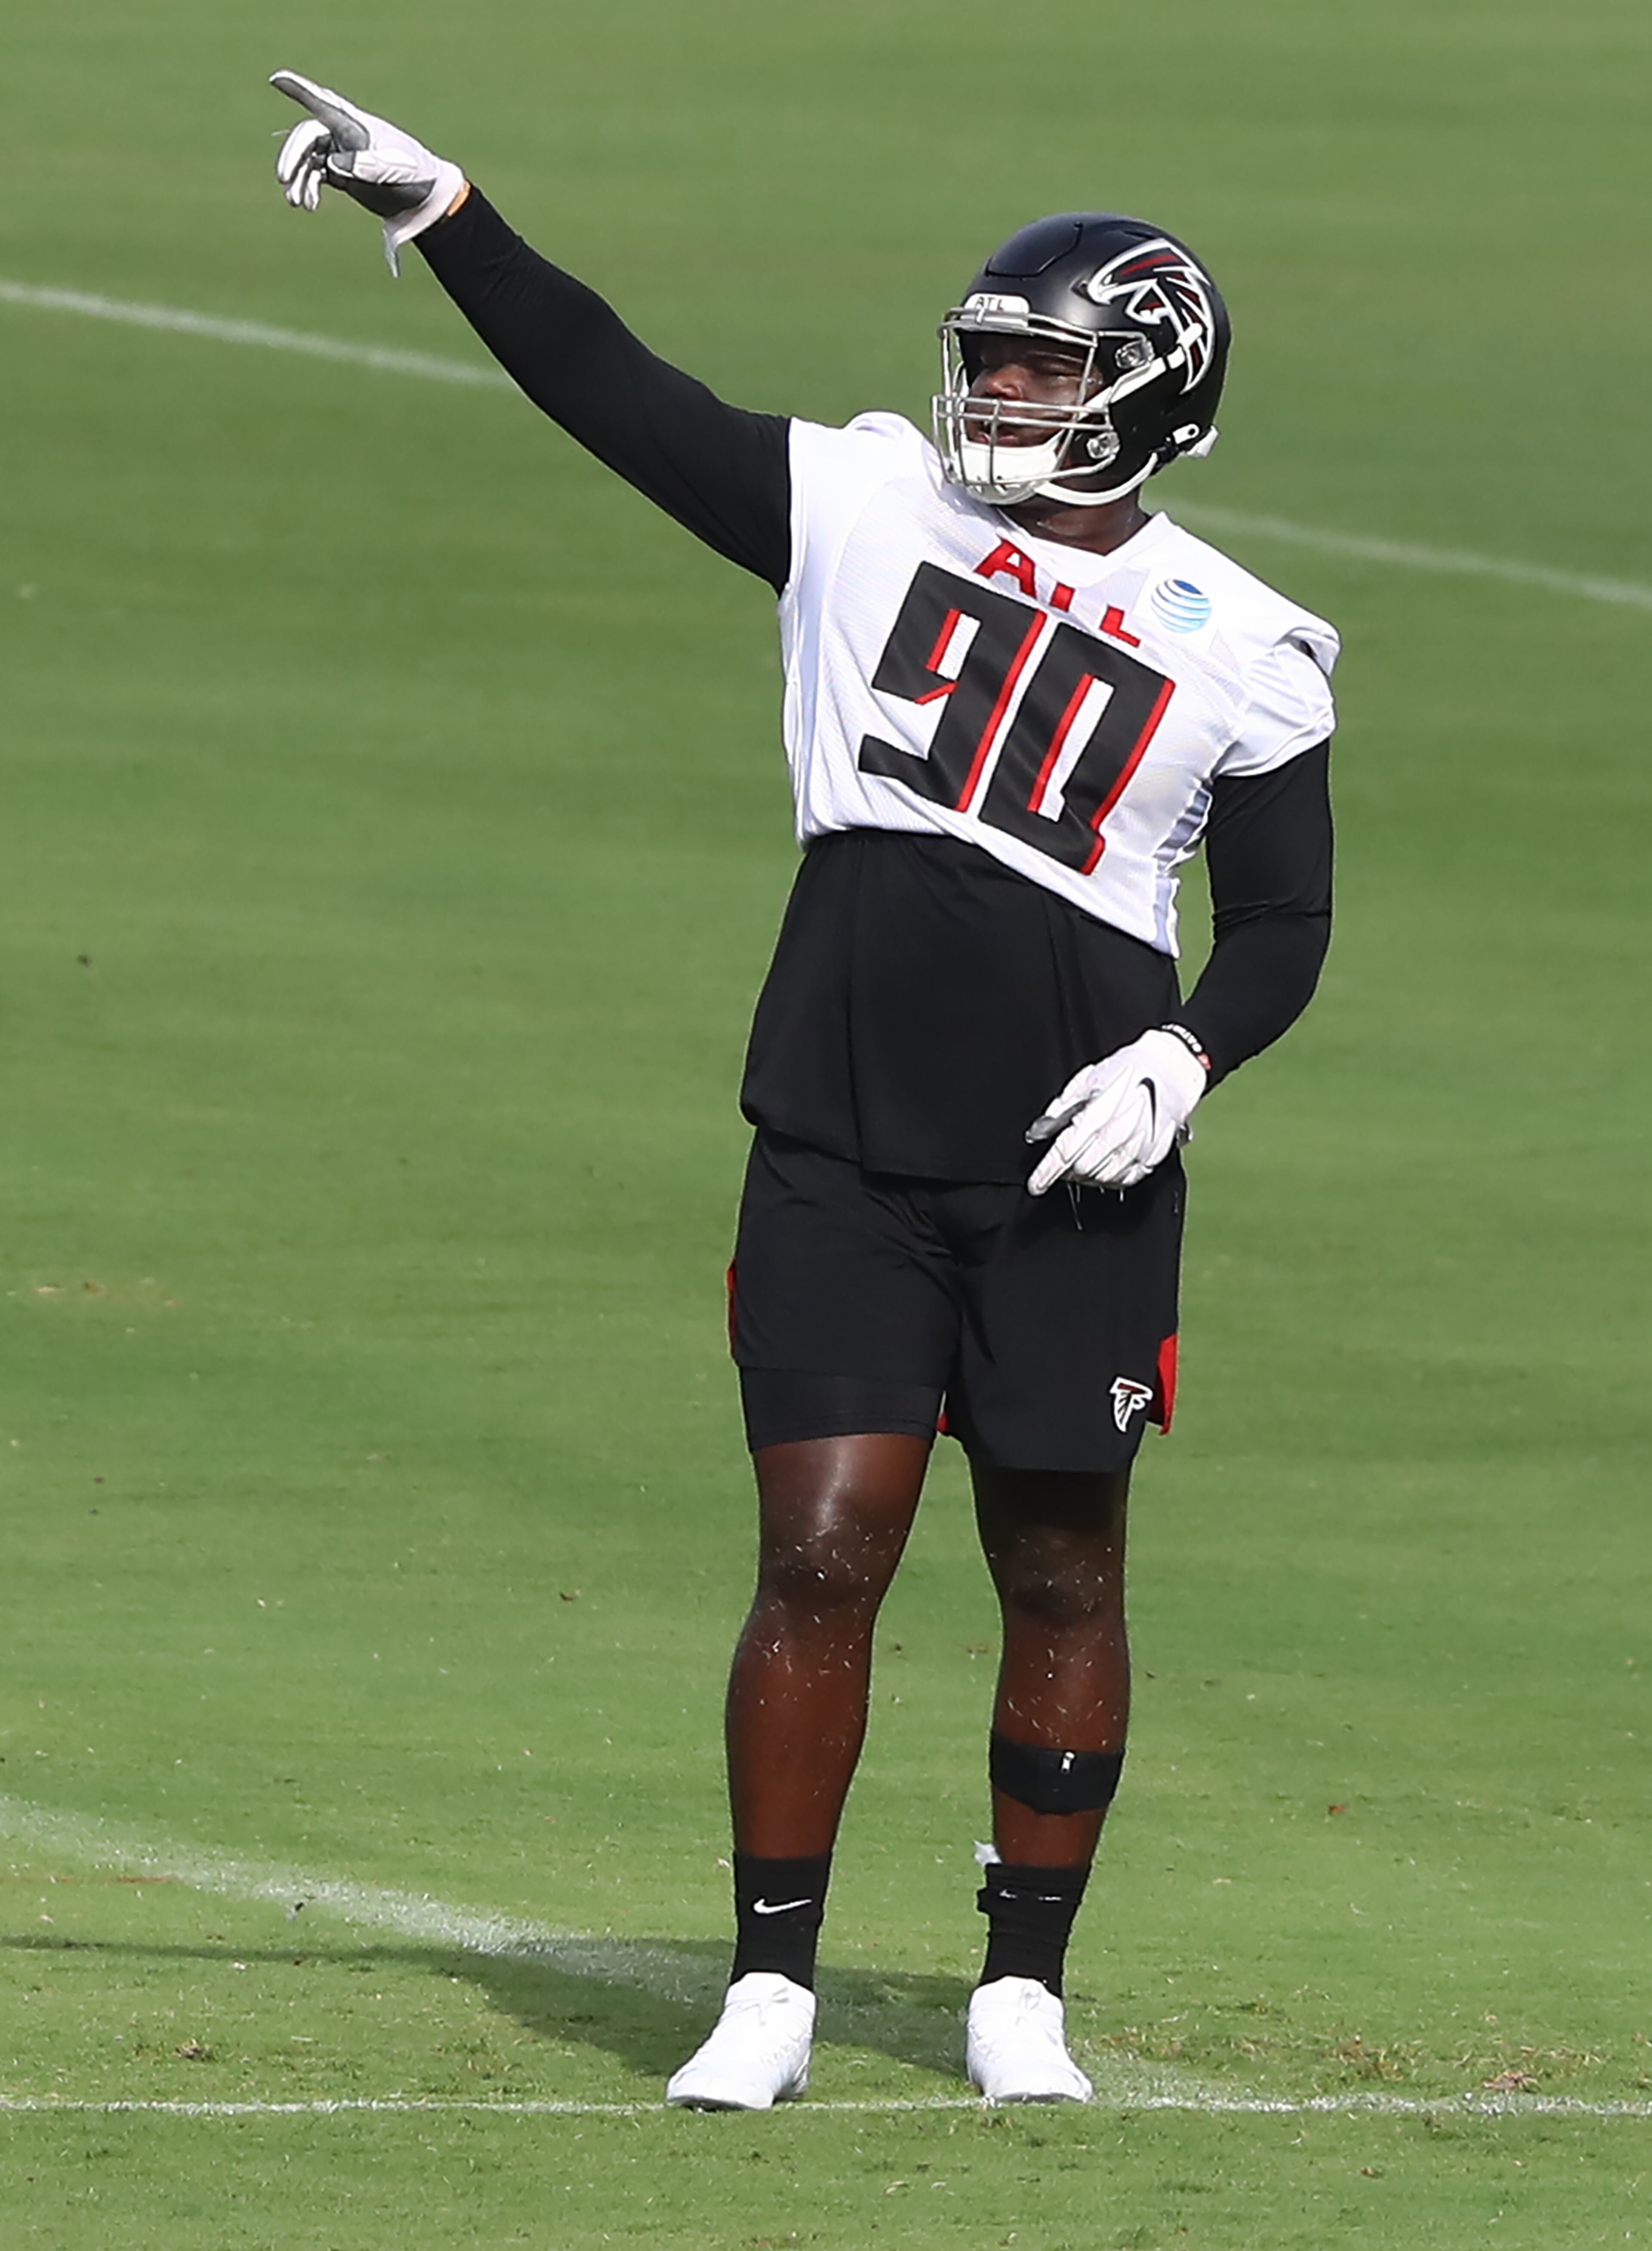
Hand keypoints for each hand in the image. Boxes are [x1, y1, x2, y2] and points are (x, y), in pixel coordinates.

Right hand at [271, 70, 465, 273]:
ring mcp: (341, 155)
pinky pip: (316, 177)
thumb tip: (333, 164)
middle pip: (307, 138)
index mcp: (356, 125)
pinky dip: (309, 189)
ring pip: (308, 160)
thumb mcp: (392, 168)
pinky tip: (308, 205)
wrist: (426, 199)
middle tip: (284, 179)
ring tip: (296, 202)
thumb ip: (364, 164)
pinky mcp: (342, 175)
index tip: (276, 79)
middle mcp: (344, 136)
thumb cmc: (414, 175)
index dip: (299, 91)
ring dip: (298, 179)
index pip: (323, 104)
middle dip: (292, 156)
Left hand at [1026, 1028, 1207, 1195]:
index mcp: (1099, 1114)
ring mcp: (1139, 1147)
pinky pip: (1127, 1179)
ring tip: (1083, 1164)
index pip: (1065, 1153)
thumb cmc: (1127, 1070)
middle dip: (1067, 1172)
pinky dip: (1111, 1178)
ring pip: (1104, 1178)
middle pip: (1083, 1169)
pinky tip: (1104, 1167)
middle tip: (1063, 1164)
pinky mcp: (1154, 1155)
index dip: (1047, 1173)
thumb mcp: (1088, 1079)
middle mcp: (1120, 1134)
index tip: (1036, 1185)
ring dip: (1087, 1176)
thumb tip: (1039, 1132)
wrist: (1171, 1069)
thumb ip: (1062, 1106)